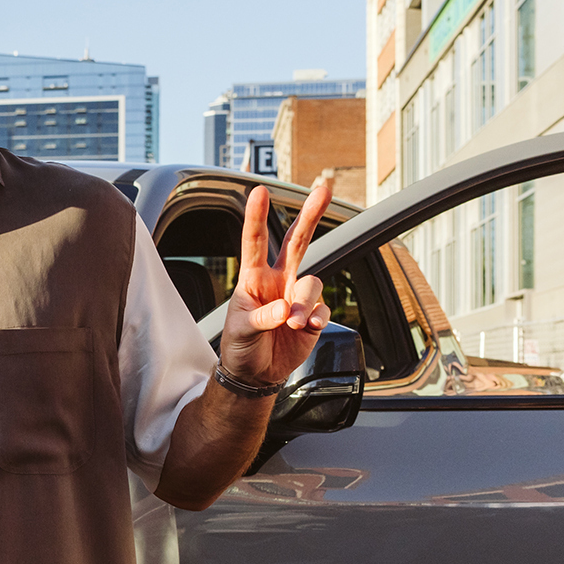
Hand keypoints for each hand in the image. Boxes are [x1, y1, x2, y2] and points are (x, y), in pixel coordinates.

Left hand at [219, 183, 332, 386]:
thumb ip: (261, 317)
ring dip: (306, 301)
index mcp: (254, 279)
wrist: (254, 374)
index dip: (257, 217)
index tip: (259, 191)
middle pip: (297, 242)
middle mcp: (278, 282)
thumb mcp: (240, 331)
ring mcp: (297, 298)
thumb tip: (285, 309)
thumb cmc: (240, 346)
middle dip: (310, 215)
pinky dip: (317, 316)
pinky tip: (307, 326)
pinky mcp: (313, 316)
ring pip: (313, 283)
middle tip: (322, 190)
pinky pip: (323, 309)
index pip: (255, 242)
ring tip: (294, 322)